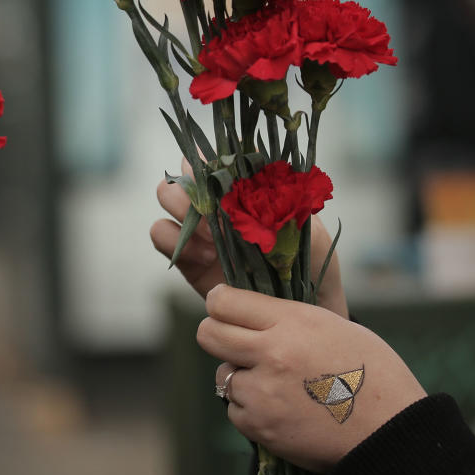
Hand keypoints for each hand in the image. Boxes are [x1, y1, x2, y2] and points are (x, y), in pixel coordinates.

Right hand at [150, 159, 348, 317]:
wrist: (302, 313)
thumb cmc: (313, 266)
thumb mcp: (309, 233)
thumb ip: (278, 209)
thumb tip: (247, 187)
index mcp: (247, 190)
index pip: (217, 160)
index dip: (209, 160)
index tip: (219, 174)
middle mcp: (219, 205)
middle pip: (184, 175)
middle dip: (189, 187)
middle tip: (210, 209)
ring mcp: (201, 231)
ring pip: (166, 200)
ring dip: (180, 210)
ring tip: (208, 235)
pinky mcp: (188, 260)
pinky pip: (162, 237)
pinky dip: (175, 241)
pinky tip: (204, 257)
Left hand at [199, 285, 426, 472]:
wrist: (392, 431)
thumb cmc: (372, 372)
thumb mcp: (333, 326)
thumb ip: (287, 318)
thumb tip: (251, 311)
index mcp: (292, 322)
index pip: (223, 301)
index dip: (219, 302)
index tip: (224, 306)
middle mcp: (272, 353)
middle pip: (207, 334)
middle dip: (217, 335)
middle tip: (235, 341)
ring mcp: (263, 392)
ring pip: (222, 375)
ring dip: (240, 377)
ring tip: (275, 383)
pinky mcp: (260, 426)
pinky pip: (234, 409)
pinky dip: (250, 409)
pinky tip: (280, 407)